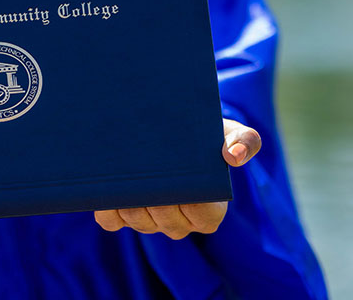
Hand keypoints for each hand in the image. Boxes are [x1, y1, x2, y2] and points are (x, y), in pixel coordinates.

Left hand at [94, 118, 260, 239]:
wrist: (168, 130)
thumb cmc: (203, 136)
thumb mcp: (230, 132)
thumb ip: (245, 140)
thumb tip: (235, 156)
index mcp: (210, 209)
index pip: (204, 217)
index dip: (194, 201)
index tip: (182, 177)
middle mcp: (179, 223)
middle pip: (167, 222)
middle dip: (156, 198)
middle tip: (145, 169)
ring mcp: (149, 223)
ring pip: (138, 221)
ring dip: (130, 198)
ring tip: (125, 170)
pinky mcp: (121, 217)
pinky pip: (110, 221)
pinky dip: (107, 204)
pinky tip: (107, 184)